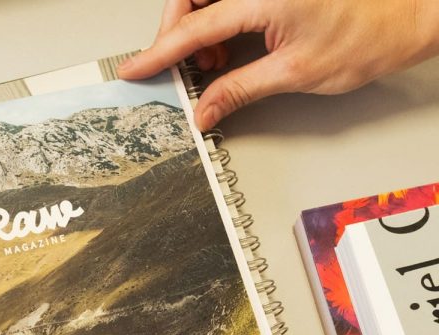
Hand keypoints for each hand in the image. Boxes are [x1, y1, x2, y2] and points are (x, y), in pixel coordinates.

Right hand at [118, 0, 438, 129]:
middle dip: (178, 33)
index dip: (160, 53)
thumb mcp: (294, 73)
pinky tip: (227, 49)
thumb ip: (239, 90)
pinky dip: (219, 21)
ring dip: (198, 28)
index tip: (135, 69)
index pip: (196, 27)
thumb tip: (204, 110)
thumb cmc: (367, 35)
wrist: (409, 14)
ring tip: (212, 66)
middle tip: (181, 71)